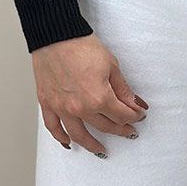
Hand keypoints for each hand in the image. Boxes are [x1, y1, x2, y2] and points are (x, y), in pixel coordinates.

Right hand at [32, 32, 148, 156]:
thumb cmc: (82, 46)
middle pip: (104, 126)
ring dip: (92, 144)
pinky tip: (68, 143)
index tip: (138, 116)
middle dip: (119, 129)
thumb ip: (123, 89)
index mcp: (99, 98)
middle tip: (128, 132)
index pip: (121, 115)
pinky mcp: (47, 103)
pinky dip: (61, 137)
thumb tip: (135, 104)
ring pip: (79, 135)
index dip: (133, 116)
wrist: (55, 35)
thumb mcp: (111, 65)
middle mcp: (80, 108)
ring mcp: (62, 108)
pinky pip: (54, 127)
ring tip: (101, 150)